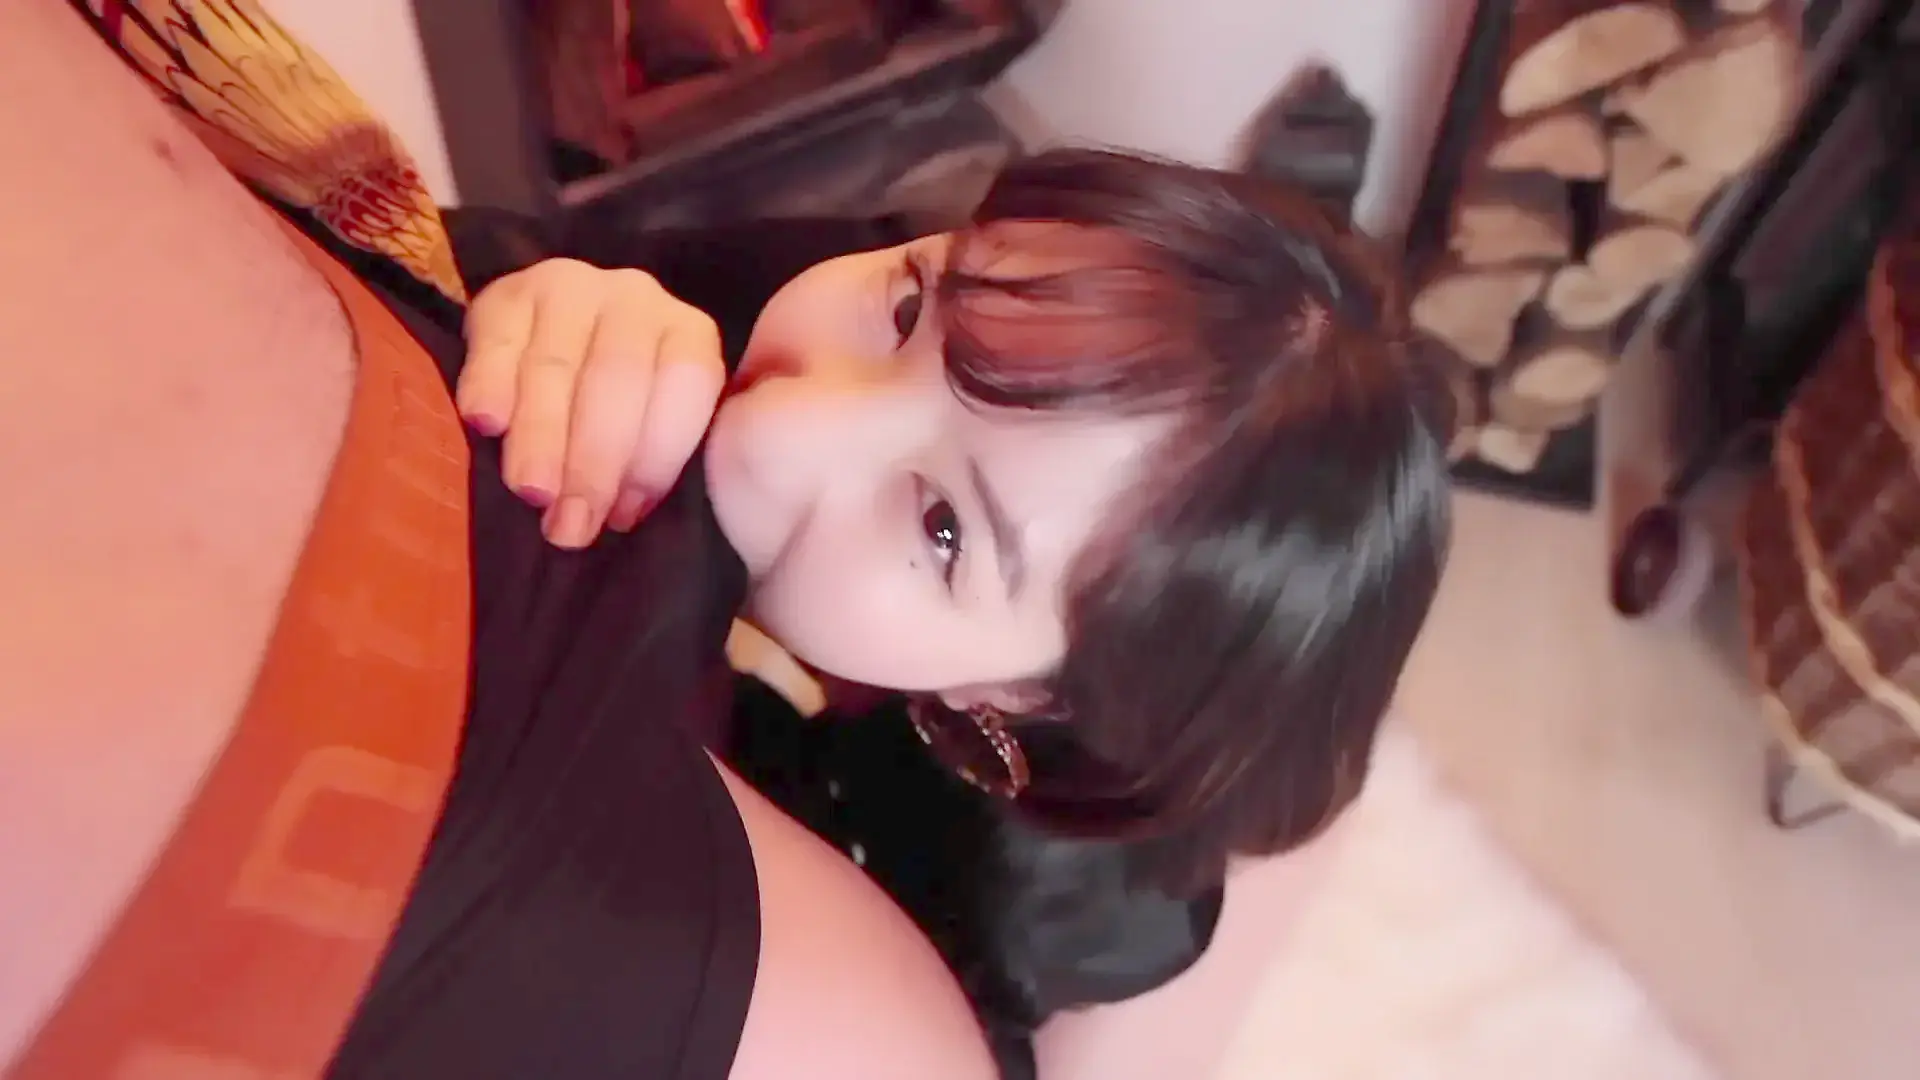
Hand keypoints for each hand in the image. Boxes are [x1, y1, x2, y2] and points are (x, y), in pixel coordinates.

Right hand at [457, 258, 726, 548]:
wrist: (554, 345)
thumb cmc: (615, 412)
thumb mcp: (652, 430)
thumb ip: (648, 463)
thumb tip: (617, 517)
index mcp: (687, 334)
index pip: (685, 384)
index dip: (655, 456)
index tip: (623, 517)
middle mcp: (636, 300)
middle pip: (617, 377)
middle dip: (593, 458)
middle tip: (569, 522)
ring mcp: (571, 288)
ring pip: (555, 364)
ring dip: (541, 433)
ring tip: (530, 490)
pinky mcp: (506, 292)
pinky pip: (498, 339)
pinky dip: (491, 382)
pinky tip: (484, 422)